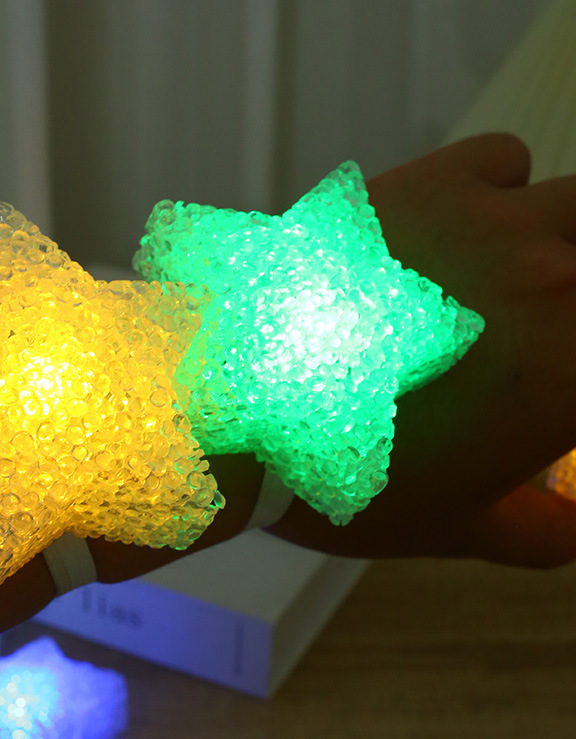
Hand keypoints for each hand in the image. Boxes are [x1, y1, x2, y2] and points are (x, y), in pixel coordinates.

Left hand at [274, 133, 575, 567]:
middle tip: (537, 332)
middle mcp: (555, 288)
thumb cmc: (340, 473)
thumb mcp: (452, 527)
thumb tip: (575, 529)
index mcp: (571, 375)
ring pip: (572, 205)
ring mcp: (492, 226)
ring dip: (557, 241)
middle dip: (574, 307)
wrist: (241, 403)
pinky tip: (458, 227)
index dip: (573, 376)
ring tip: (507, 277)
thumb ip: (540, 534)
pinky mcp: (427, 185)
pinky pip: (500, 160)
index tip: (552, 381)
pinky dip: (498, 188)